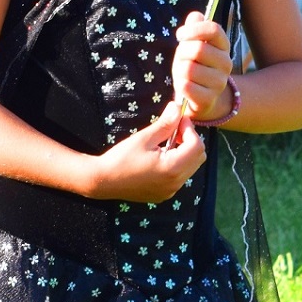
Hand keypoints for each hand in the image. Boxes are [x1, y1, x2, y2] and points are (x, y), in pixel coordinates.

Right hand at [80, 104, 206, 201]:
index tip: (178, 119)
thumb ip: (165, 124)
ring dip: (185, 152)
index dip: (190, 129)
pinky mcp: (165, 194)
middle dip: (191, 140)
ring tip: (167, 141)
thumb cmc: (121, 158)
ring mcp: (171, 191)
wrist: (103, 181)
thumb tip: (178, 107)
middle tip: (175, 129)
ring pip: (191, 167)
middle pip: (199, 157)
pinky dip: (178, 163)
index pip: (196, 146)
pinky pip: (181, 176)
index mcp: (172, 168)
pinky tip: (161, 156)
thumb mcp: (144, 138)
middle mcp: (176, 182)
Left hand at [171, 12, 232, 121]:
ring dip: (179, 70)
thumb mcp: (193, 44)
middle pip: (198, 49)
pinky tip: (184, 86)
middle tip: (181, 58)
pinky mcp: (208, 99)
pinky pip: (186, 86)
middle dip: (182, 52)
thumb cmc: (195, 66)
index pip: (213, 29)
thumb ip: (195, 28)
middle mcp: (226, 63)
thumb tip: (196, 16)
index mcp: (224, 46)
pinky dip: (180, 85)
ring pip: (189, 69)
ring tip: (183, 74)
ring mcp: (219, 83)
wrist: (202, 98)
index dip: (193, 30)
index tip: (180, 35)